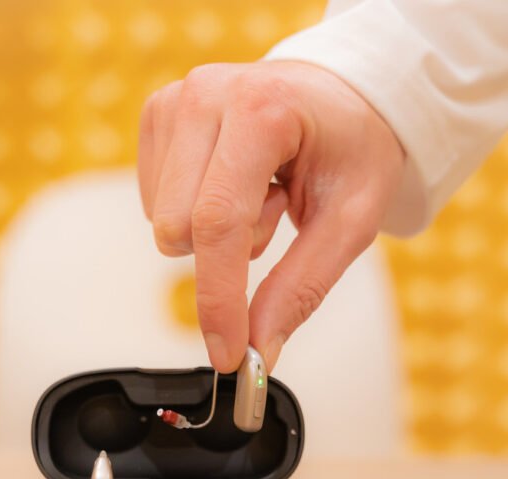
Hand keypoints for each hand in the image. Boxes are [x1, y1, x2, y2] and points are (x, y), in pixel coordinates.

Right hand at [138, 61, 404, 371]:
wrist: (336, 97)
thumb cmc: (352, 147)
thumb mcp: (350, 221)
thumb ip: (301, 287)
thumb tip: (258, 350)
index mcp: (262, 109)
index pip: (219, 222)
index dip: (218, 300)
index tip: (228, 354)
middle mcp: (206, 96)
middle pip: (179, 231)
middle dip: (225, 255)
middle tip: (274, 215)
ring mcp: (175, 102)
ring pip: (163, 223)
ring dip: (211, 234)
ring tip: (257, 194)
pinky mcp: (157, 117)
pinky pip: (155, 206)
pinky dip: (194, 215)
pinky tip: (230, 184)